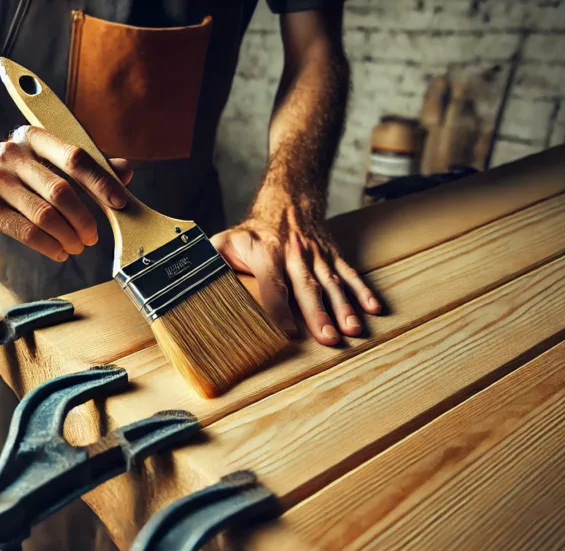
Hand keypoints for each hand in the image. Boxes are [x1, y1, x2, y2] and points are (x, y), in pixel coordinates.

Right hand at [0, 126, 132, 261]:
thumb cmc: (19, 175)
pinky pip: (26, 231)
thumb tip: (125, 172)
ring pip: (44, 214)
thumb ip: (87, 166)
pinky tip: (59, 251)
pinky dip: (49, 245)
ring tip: (77, 246)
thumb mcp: (49, 162)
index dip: (100, 182)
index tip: (119, 203)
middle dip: (84, 218)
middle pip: (60, 190)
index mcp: (34, 137)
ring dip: (68, 236)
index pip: (74, 157)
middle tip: (93, 236)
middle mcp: (12, 153)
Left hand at [211, 200, 380, 345]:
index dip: (279, 307)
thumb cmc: (252, 230)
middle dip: (318, 313)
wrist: (287, 197)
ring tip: (353, 330)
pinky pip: (349, 273)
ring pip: (332, 282)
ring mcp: (317, 254)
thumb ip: (212, 263)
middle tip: (328, 339)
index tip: (287, 332)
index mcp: (268, 251)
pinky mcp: (333, 255)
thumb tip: (192, 285)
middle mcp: (295, 253)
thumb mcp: (225, 240)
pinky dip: (363, 290)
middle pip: (307, 286)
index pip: (273, 283)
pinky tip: (373, 308)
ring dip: (344, 307)